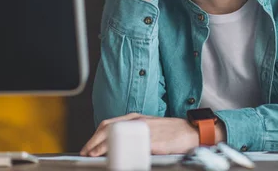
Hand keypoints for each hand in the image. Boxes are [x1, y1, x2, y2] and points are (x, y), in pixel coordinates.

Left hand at [80, 113, 198, 155]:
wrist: (191, 132)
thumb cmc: (170, 131)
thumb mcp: (149, 126)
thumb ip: (133, 130)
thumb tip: (114, 143)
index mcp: (135, 118)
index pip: (108, 124)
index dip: (95, 136)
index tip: (87, 147)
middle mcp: (138, 122)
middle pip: (109, 130)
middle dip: (94, 142)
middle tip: (86, 154)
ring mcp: (146, 131)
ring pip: (118, 137)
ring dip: (103, 148)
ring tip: (95, 157)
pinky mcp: (154, 142)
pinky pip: (134, 148)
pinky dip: (122, 153)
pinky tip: (117, 160)